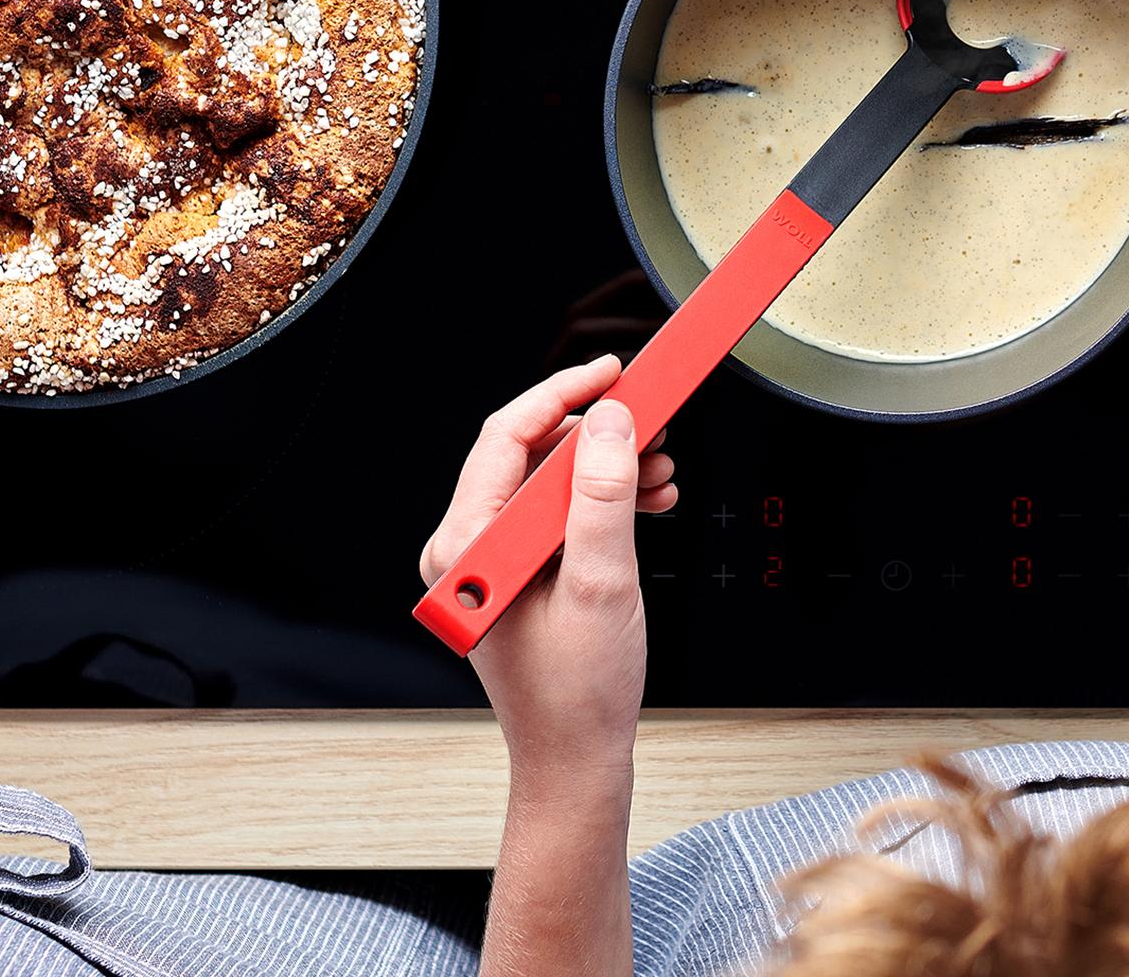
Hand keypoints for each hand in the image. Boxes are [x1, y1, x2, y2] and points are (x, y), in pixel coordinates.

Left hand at [419, 356, 676, 783]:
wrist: (576, 758)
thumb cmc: (578, 692)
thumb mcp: (602, 583)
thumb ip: (603, 496)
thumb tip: (610, 420)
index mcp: (468, 546)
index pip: (508, 436)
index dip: (565, 393)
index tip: (614, 370)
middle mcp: (470, 548)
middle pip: (533, 454)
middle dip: (600, 435)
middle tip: (654, 422)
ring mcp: (494, 561)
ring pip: (553, 481)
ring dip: (610, 468)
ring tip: (660, 473)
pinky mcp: (521, 572)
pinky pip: (561, 513)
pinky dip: (606, 500)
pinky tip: (647, 502)